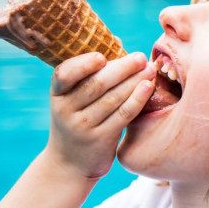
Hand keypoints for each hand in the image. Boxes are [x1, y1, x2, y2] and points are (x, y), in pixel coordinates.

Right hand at [46, 52, 155, 178]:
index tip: (103, 56)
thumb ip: (92, 75)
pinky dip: (137, 99)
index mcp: (58, 93)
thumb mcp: (74, 100)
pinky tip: (149, 87)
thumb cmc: (79, 122)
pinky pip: (122, 115)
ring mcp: (83, 126)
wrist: (70, 164)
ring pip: (112, 98)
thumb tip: (118, 42)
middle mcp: (66, 109)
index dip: (83, 64)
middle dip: (122, 68)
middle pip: (96, 83)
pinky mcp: (100, 139)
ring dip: (134, 81)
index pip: (64, 74)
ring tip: (150, 69)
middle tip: (141, 57)